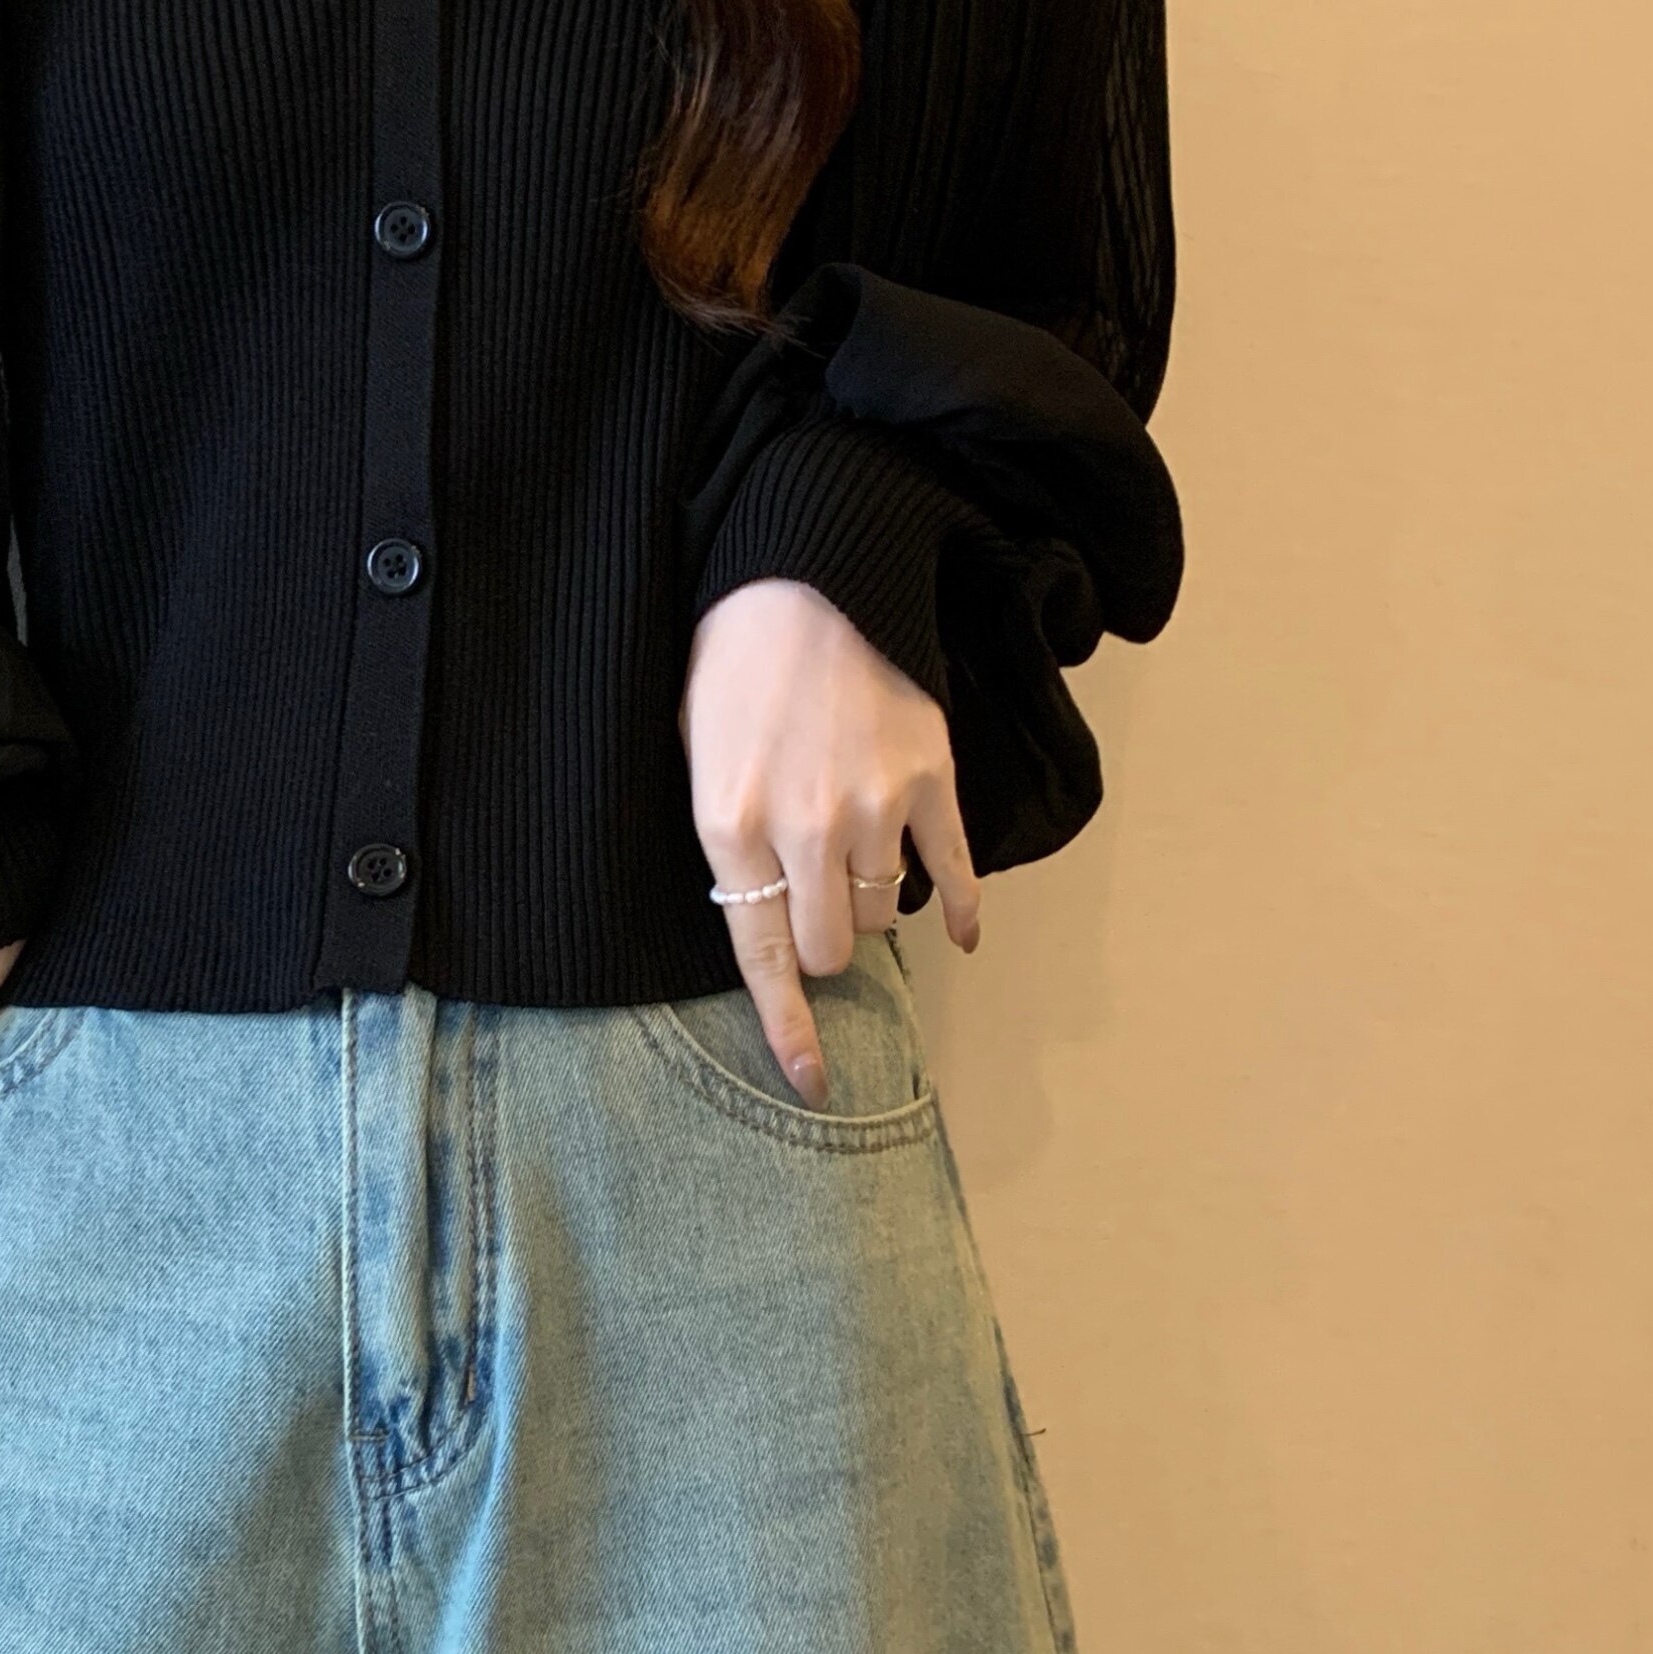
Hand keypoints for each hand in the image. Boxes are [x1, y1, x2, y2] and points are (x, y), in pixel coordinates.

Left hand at [680, 576, 979, 1107]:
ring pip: (881, 912)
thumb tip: (758, 913)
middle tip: (812, 902)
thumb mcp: (693, 752)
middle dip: (822, 944)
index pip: (762, 956)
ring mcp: (875, 803)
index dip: (789, 1028)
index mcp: (729, 822)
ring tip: (851, 860)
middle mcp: (804, 825)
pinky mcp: (932, 777)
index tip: (811, 1082)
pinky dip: (959, 908)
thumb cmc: (733, 663)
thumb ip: (724, 838)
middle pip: (830, 947)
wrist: (805, 572)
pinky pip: (953, 871)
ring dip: (866, 906)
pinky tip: (960, 931)